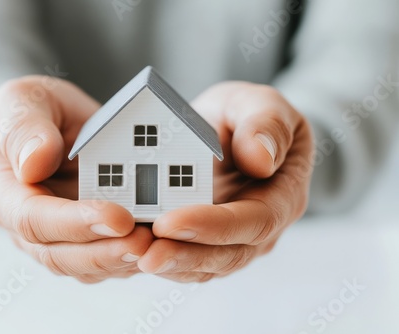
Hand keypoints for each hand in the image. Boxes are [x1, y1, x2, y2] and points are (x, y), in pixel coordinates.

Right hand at [0, 76, 152, 282]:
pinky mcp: (88, 239)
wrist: (57, 123)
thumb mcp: (24, 100)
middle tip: (145, 241)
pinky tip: (158, 245)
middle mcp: (29, 225)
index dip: (75, 222)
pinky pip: (107, 260)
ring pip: (87, 266)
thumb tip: (33, 163)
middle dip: (105, 251)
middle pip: (61, 255)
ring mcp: (60, 237)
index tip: (118, 217)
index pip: (33, 219)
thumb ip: (23, 127)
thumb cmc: (36, 111)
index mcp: (7, 192)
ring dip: (122, 260)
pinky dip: (132, 256)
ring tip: (157, 246)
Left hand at [138, 82, 313, 281]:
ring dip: (169, 264)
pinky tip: (133, 251)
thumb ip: (266, 123)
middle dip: (185, 257)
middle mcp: (259, 227)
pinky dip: (160, 256)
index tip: (171, 221)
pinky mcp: (204, 241)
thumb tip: (262, 159)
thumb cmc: (247, 117)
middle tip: (146, 255)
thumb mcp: (259, 103)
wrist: (232, 130)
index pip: (253, 221)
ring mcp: (232, 239)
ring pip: (204, 266)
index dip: (213, 225)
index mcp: (282, 194)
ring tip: (133, 256)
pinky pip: (186, 259)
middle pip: (227, 255)